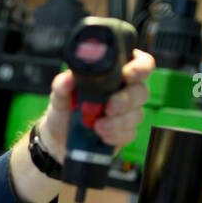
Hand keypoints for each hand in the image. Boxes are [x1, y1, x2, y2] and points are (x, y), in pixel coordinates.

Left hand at [39, 49, 155, 155]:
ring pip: (137, 114)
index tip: (128, 74)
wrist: (59, 138)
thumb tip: (68, 78)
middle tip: (109, 107)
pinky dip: (116, 135)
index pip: (139, 64)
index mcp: (114, 75)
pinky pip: (129, 134)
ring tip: (98, 126)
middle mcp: (124, 92)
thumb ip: (63, 85)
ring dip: (119, 121)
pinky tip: (103, 136)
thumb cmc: (65, 110)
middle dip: (127, 99)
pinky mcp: (124, 133)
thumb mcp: (60, 95)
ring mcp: (126, 113)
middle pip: (142, 91)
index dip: (140, 67)